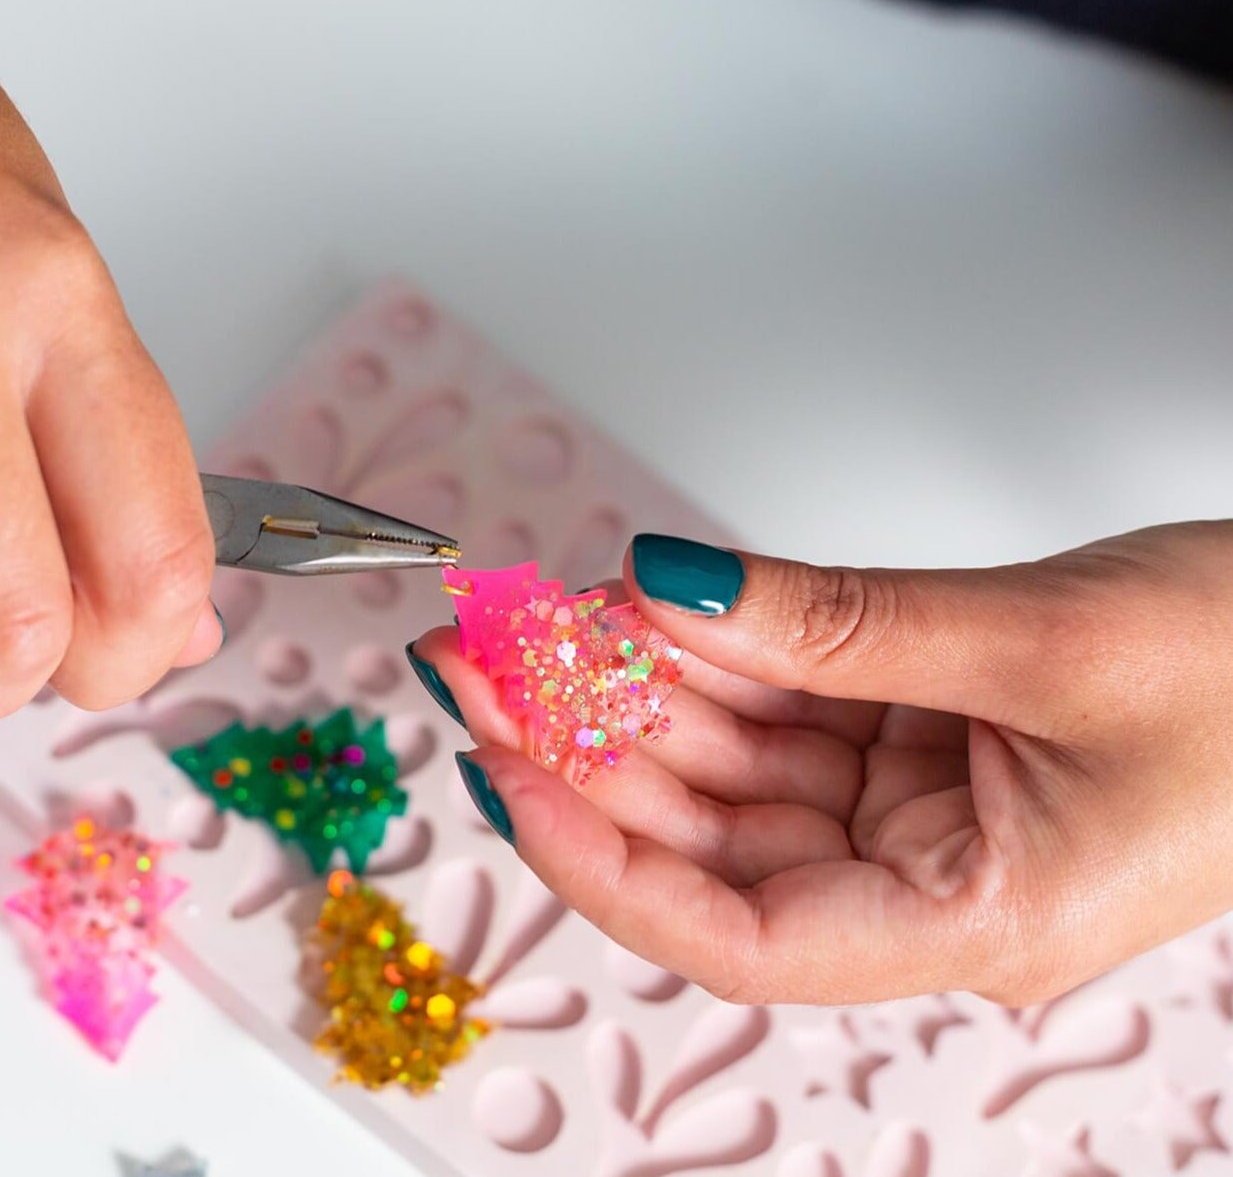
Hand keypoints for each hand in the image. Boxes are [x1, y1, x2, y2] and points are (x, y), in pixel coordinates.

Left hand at [410, 521, 1232, 1004]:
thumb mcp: (1038, 642)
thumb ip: (838, 620)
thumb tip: (671, 588)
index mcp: (972, 924)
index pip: (736, 934)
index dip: (599, 857)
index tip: (504, 768)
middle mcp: (928, 881)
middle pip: (711, 835)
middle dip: (588, 744)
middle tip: (485, 655)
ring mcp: (919, 807)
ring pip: (737, 761)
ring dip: (640, 687)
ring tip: (542, 618)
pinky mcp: (921, 737)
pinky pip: (788, 703)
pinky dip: (716, 651)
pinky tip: (643, 605)